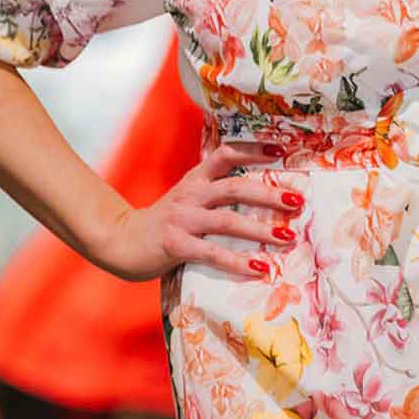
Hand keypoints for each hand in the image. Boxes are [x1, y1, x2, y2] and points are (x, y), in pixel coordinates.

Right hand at [96, 142, 302, 281]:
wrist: (120, 241)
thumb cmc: (162, 223)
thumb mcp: (186, 199)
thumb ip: (213, 193)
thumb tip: (257, 195)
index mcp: (195, 180)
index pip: (226, 155)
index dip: (253, 150)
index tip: (282, 151)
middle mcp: (190, 194)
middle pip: (235, 187)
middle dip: (270, 194)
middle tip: (298, 201)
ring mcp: (182, 219)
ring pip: (228, 221)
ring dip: (262, 229)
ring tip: (288, 236)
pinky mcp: (176, 245)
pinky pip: (212, 253)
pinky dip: (238, 262)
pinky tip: (260, 268)